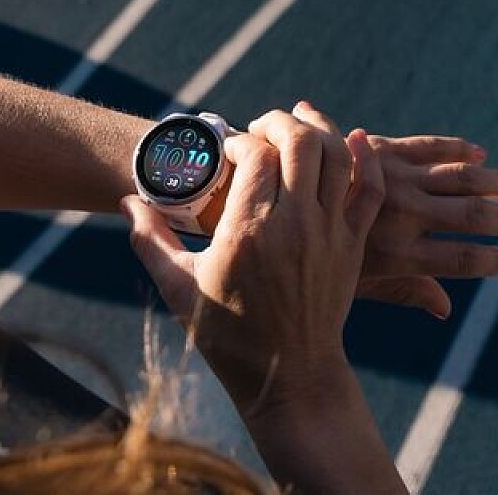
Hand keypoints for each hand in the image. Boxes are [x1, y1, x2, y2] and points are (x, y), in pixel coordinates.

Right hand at [123, 107, 408, 492]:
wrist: (290, 376)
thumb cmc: (228, 334)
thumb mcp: (178, 287)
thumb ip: (150, 240)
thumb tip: (127, 201)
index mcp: (248, 231)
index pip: (255, 154)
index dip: (240, 140)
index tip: (227, 153)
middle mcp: (294, 224)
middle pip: (300, 141)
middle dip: (279, 121)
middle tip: (259, 128)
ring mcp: (330, 233)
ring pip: (338, 155)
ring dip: (320, 128)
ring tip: (299, 120)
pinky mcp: (353, 245)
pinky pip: (370, 190)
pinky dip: (367, 158)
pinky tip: (356, 139)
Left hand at [284, 101, 497, 319]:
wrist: (269, 198)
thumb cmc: (304, 253)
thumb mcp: (354, 281)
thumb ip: (404, 291)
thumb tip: (445, 310)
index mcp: (395, 255)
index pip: (458, 261)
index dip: (488, 261)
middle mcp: (401, 217)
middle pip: (470, 217)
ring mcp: (394, 180)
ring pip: (460, 178)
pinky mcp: (383, 150)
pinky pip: (429, 146)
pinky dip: (457, 148)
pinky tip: (480, 151)